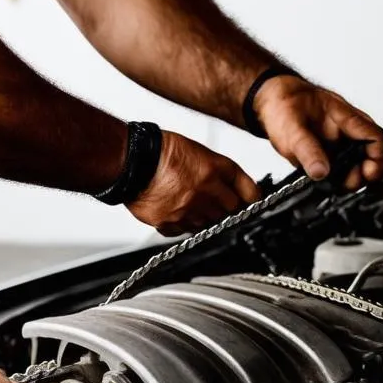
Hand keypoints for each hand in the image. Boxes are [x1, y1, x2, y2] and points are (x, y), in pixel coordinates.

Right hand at [127, 130, 260, 235]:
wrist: (131, 161)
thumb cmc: (160, 151)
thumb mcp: (197, 152)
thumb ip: (216, 171)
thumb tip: (230, 187)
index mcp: (214, 170)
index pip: (248, 190)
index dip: (251, 197)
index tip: (251, 201)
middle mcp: (205, 192)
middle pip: (231, 211)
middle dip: (227, 207)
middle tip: (219, 203)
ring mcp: (188, 210)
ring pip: (209, 223)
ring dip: (205, 216)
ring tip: (191, 203)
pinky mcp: (171, 223)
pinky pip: (185, 230)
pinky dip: (183, 223)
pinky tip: (176, 210)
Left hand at [253, 75, 382, 188]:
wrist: (270, 102)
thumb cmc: (284, 105)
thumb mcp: (292, 128)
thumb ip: (307, 150)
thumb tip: (321, 173)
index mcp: (346, 118)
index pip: (376, 138)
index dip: (378, 160)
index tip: (367, 176)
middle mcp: (348, 131)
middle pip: (372, 156)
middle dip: (362, 175)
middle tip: (344, 184)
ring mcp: (340, 142)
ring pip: (357, 165)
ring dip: (348, 179)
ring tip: (330, 184)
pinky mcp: (330, 153)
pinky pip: (341, 169)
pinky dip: (336, 178)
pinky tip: (322, 181)